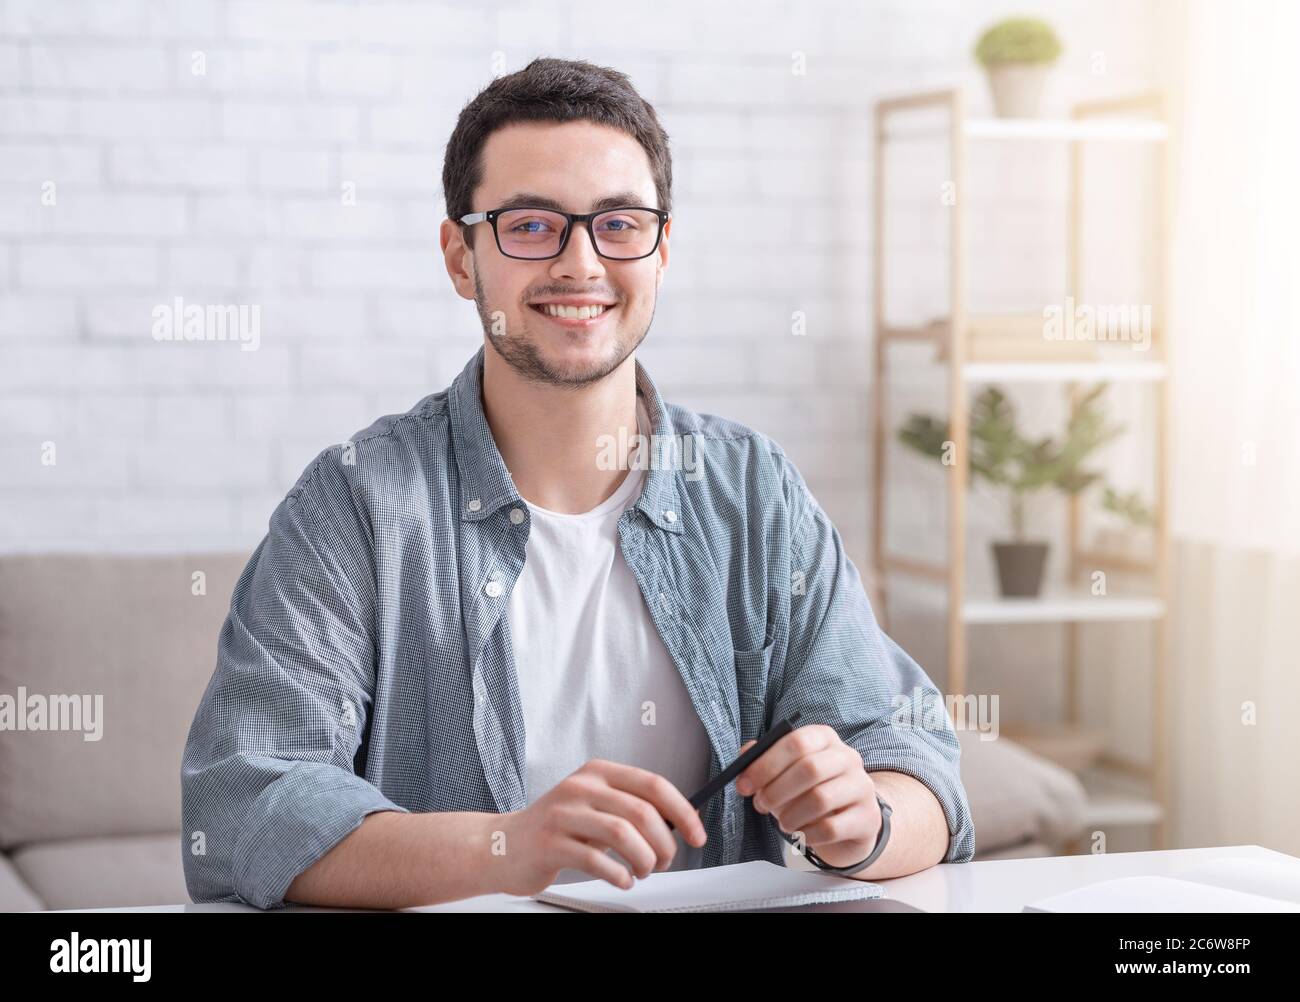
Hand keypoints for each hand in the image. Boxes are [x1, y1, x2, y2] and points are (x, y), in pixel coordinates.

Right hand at [495, 759, 706, 896]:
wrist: (503, 845)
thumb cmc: (556, 827)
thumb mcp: (594, 805)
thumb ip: (630, 806)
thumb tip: (679, 819)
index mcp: (598, 772)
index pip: (653, 784)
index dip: (682, 811)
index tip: (697, 834)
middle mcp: (580, 787)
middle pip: (642, 812)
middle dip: (664, 844)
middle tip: (664, 862)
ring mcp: (563, 814)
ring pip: (623, 835)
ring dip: (644, 860)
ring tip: (643, 871)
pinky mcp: (549, 843)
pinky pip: (597, 861)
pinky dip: (619, 875)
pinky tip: (622, 879)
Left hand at [735, 725, 881, 868]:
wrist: (850, 820)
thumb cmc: (810, 790)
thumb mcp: (787, 771)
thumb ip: (764, 759)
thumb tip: (745, 755)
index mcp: (825, 738)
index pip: (796, 742)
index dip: (766, 764)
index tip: (744, 785)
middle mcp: (848, 757)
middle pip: (810, 769)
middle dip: (776, 790)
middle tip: (761, 805)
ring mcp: (862, 787)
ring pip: (821, 799)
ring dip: (791, 815)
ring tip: (783, 822)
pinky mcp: (867, 818)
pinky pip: (831, 828)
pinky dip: (808, 834)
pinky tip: (802, 834)